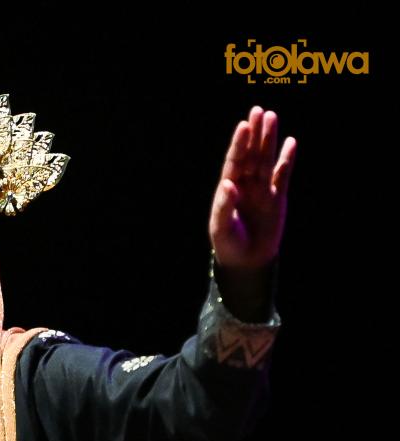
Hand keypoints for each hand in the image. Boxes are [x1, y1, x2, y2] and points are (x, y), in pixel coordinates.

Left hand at [209, 106, 296, 272]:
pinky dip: (286, 159)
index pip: (234, 162)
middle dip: (254, 134)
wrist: (247, 260)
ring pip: (267, 159)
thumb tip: (228, 183)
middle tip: (258, 110)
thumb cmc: (229, 244)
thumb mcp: (221, 228)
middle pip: (251, 154)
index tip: (243, 126)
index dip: (239, 144)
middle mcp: (245, 184)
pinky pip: (283, 174)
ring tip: (272, 117)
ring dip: (270, 140)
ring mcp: (262, 188)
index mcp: (228, 189)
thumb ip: (223, 206)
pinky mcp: (278, 196)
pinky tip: (290, 142)